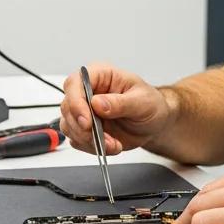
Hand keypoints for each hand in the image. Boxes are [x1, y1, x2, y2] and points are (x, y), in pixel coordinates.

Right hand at [59, 63, 175, 153]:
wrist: (155, 124)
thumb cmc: (150, 104)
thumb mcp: (143, 101)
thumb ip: (120, 102)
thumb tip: (97, 103)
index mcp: (100, 75)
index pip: (75, 82)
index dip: (75, 101)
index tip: (87, 120)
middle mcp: (88, 92)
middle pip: (67, 107)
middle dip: (82, 127)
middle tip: (101, 138)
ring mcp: (85, 111)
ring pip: (69, 125)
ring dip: (88, 140)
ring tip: (113, 144)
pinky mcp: (85, 129)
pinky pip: (78, 140)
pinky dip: (92, 147)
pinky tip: (111, 145)